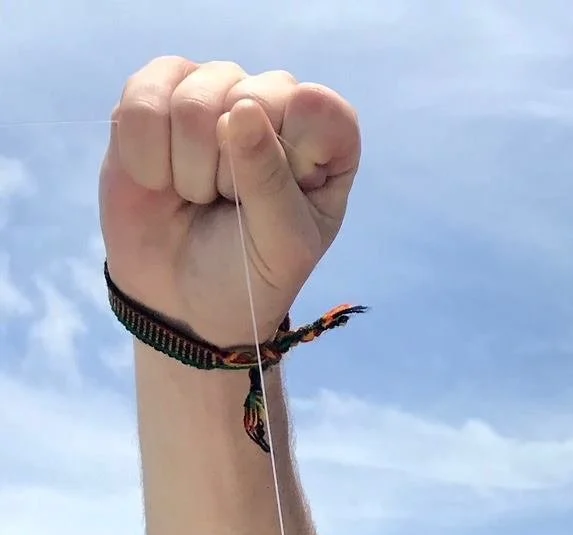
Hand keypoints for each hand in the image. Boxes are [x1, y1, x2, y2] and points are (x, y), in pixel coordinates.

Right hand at [100, 57, 360, 346]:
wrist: (181, 299)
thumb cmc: (248, 272)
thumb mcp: (279, 245)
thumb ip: (270, 179)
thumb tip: (242, 109)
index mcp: (323, 142)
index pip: (322, 110)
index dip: (294, 150)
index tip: (280, 196)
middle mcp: (271, 104)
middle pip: (252, 97)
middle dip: (233, 169)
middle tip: (231, 205)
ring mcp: (211, 92)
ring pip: (193, 100)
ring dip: (189, 168)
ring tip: (197, 196)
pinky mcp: (154, 94)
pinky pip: (143, 99)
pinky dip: (145, 153)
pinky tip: (158, 181)